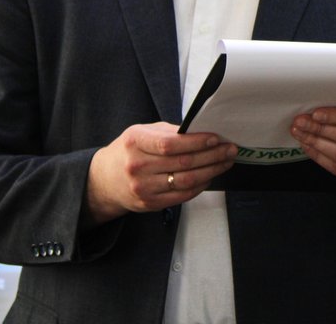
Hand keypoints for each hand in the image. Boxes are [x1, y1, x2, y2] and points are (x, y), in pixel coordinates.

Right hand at [85, 122, 236, 224]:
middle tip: (230, 149)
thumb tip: (201, 132)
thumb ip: (169, 132)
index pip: (170, 144)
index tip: (216, 139)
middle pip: (183, 163)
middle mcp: (137, 166)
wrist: (105, 180)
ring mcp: (143, 187)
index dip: (197, 142)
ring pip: (186, 181)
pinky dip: (200, 186)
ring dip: (211, 171)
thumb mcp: (142, 132)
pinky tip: (210, 176)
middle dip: (212, 156)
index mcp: (135, 142)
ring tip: (225, 162)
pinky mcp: (150, 203)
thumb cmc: (129, 151)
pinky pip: (182, 195)